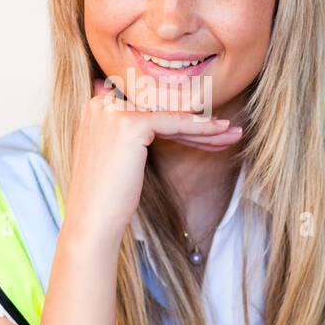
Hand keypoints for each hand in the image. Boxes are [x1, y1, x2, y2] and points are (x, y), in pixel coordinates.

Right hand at [62, 78, 242, 245]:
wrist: (93, 220)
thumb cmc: (107, 197)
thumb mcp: (117, 157)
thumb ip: (130, 136)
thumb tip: (161, 128)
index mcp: (95, 108)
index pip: (148, 111)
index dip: (179, 122)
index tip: (207, 131)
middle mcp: (100, 104)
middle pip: (160, 112)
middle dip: (195, 124)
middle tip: (226, 130)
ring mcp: (113, 113)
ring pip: (170, 117)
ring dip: (205, 127)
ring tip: (232, 133)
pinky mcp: (129, 125)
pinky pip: (173, 123)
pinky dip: (199, 129)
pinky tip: (219, 133)